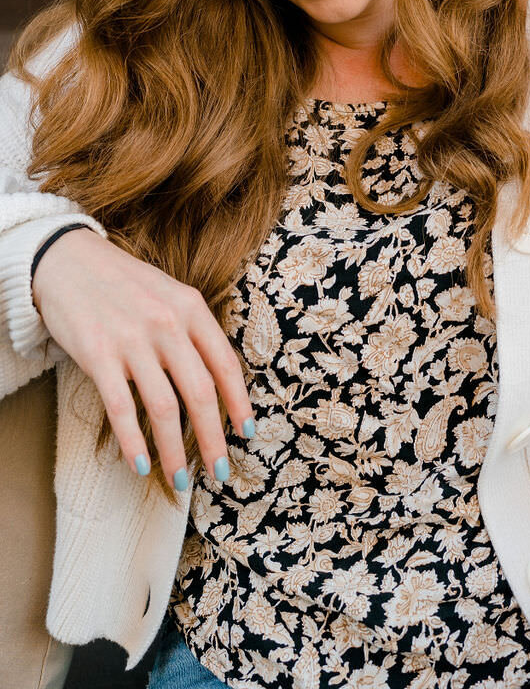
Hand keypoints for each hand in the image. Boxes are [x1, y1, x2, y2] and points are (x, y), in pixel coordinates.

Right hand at [32, 227, 252, 487]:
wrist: (69, 262)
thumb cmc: (125, 283)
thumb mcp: (170, 294)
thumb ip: (193, 330)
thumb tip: (218, 379)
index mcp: (191, 308)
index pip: (225, 364)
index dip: (239, 403)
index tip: (246, 433)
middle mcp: (167, 324)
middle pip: (200, 392)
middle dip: (214, 439)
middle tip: (220, 472)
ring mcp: (133, 340)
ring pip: (164, 408)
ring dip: (175, 451)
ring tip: (183, 480)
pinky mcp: (98, 356)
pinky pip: (122, 409)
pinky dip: (133, 442)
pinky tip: (140, 465)